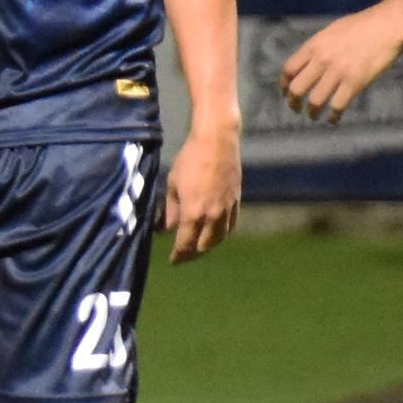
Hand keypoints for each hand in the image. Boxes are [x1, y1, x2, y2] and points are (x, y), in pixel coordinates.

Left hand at [167, 114, 240, 261]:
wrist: (217, 142)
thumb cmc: (190, 160)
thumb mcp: (172, 185)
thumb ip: (169, 210)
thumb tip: (165, 228)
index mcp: (193, 213)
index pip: (185, 244)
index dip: (178, 255)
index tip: (173, 260)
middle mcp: (212, 216)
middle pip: (204, 246)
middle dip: (192, 253)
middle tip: (184, 254)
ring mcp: (227, 210)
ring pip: (219, 238)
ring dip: (208, 245)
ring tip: (199, 245)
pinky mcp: (237, 202)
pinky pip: (230, 225)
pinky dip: (221, 233)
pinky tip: (215, 231)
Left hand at [280, 6, 402, 122]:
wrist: (389, 24)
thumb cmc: (364, 25)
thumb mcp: (334, 30)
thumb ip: (320, 46)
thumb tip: (311, 61)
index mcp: (314, 45)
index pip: (289, 69)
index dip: (284, 85)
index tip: (286, 93)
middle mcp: (322, 60)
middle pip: (297, 88)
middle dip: (293, 102)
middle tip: (296, 108)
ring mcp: (338, 71)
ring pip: (315, 101)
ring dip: (312, 112)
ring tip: (314, 116)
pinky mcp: (355, 82)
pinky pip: (338, 106)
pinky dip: (333, 116)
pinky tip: (333, 119)